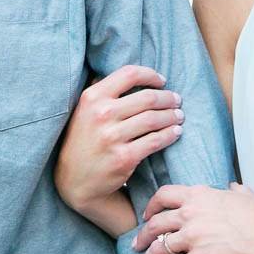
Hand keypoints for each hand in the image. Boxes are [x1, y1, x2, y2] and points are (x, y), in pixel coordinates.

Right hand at [54, 64, 183, 220]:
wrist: (74, 179)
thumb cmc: (84, 140)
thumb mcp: (85, 110)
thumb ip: (104, 92)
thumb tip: (135, 75)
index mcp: (92, 97)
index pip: (129, 74)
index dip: (150, 75)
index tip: (162, 81)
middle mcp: (101, 114)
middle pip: (148, 97)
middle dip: (168, 98)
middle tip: (177, 100)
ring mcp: (112, 137)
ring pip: (154, 119)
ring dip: (172, 116)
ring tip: (179, 116)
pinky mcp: (124, 157)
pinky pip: (155, 141)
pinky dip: (170, 135)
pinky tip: (175, 132)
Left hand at [135, 183, 253, 253]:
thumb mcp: (243, 195)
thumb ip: (233, 190)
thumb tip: (233, 186)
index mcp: (198, 196)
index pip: (163, 195)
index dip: (151, 207)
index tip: (146, 216)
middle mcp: (190, 214)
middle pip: (155, 224)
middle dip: (142, 236)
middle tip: (136, 245)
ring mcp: (193, 237)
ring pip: (159, 248)